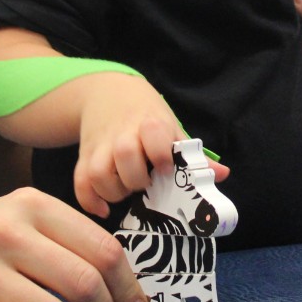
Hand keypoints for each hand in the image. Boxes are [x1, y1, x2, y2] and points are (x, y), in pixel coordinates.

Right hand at [72, 74, 229, 217]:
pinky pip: (79, 182)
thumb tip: (222, 175)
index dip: (160, 153)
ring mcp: (100, 145)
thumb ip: (192, 155)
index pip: (154, 133)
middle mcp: (123, 133)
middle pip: (125, 154)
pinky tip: (104, 209)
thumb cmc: (146, 116)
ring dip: (112, 191)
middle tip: (145, 185)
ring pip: (98, 172)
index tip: (165, 168)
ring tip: (125, 193)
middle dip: (136, 179)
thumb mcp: (170, 127)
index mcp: (150, 122)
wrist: (108, 93)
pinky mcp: (84, 156)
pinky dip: (89, 200)